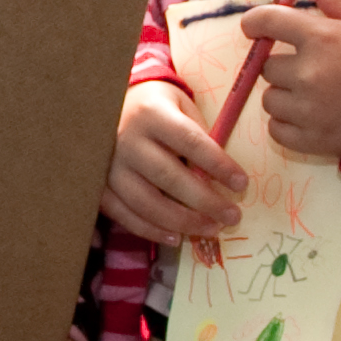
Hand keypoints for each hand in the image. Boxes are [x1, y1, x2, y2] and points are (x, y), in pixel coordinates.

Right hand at [105, 79, 241, 243]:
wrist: (105, 104)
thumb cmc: (155, 107)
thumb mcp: (180, 107)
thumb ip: (198, 137)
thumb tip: (217, 180)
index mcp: (152, 114)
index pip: (190, 142)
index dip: (218, 165)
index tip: (242, 184)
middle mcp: (127, 139)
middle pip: (168, 176)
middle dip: (204, 201)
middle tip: (232, 216)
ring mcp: (108, 164)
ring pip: (145, 201)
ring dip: (181, 221)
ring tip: (210, 228)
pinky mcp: (98, 185)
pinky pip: (123, 214)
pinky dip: (150, 230)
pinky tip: (175, 236)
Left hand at [242, 0, 340, 163]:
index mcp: (320, 37)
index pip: (266, 21)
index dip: (256, 23)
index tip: (256, 28)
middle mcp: (308, 73)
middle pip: (267, 67)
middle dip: (283, 66)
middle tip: (310, 69)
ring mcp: (308, 110)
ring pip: (270, 100)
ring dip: (285, 97)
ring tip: (315, 96)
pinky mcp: (311, 140)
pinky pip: (276, 130)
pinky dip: (289, 125)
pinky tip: (312, 118)